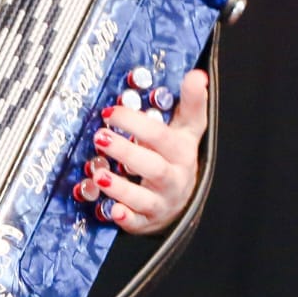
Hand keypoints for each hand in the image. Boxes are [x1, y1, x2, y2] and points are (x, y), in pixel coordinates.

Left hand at [89, 69, 209, 234]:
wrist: (181, 200)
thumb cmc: (175, 156)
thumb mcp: (185, 129)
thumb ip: (190, 102)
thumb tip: (199, 75)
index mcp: (181, 149)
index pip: (165, 133)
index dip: (142, 120)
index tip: (117, 108)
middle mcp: (174, 176)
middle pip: (152, 165)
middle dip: (126, 151)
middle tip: (100, 136)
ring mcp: (161, 200)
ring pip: (143, 196)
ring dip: (120, 186)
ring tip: (98, 174)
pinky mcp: (147, 220)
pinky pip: (136, 221)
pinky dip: (125, 217)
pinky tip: (112, 210)